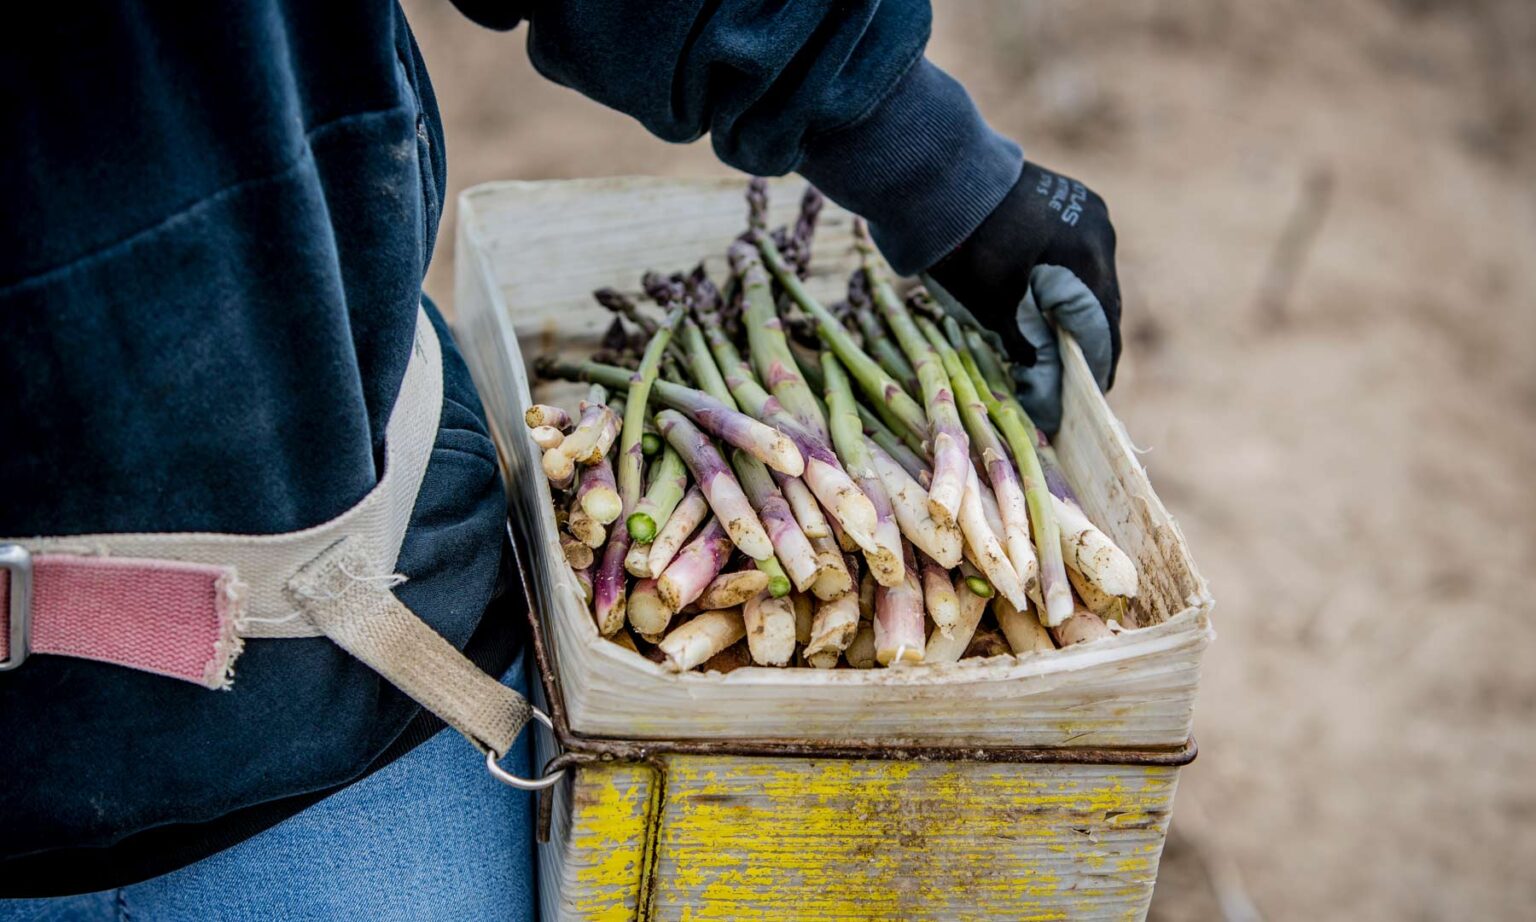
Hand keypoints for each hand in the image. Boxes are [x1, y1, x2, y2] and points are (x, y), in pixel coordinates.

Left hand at [922, 162, 1121, 434]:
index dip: (1098, 366)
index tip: (1093, 395)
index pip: (1103, 327)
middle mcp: (1098, 231)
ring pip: (1089, 275)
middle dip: (1088, 340)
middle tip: (1080, 377)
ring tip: (1066, 343)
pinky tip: (1053, 301)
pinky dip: (1066, 280)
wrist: (936, 177)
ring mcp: (1084, 209)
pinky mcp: (1066, 198)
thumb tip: (1039, 374)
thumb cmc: (964, 247)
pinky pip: (1075, 251)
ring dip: (1078, 309)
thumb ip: (1023, 343)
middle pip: (1102, 301)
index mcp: (1088, 259)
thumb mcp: (993, 308)